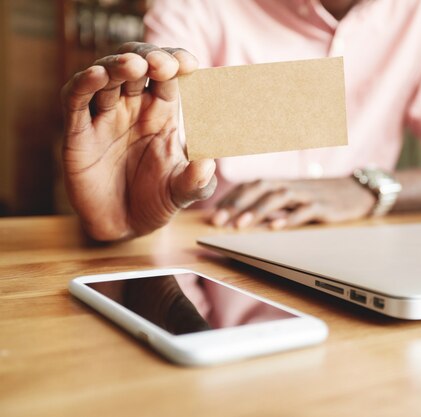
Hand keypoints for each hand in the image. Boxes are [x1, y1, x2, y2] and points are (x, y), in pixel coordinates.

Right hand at [61, 42, 216, 240]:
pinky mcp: (78, 133)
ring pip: (106, 76)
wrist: (124, 226)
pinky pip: (76, 100)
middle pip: (137, 66)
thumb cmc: (157, 200)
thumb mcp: (182, 193)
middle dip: (149, 58)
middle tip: (163, 64)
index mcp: (162, 112)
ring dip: (118, 66)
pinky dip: (84, 84)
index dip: (177, 63)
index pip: (169, 76)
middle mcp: (133, 108)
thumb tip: (208, 165)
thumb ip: (197, 182)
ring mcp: (104, 117)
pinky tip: (96, 75)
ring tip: (134, 65)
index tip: (190, 64)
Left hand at [208, 178, 375, 228]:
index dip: (230, 198)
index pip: (250, 186)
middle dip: (236, 204)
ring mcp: (306, 194)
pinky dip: (288, 218)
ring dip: (257, 211)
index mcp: (281, 183)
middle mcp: (290, 185)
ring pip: (277, 198)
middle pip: (259, 189)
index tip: (213, 213)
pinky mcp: (322, 205)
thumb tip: (245, 218)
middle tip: (218, 220)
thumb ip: (273, 205)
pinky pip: (303, 211)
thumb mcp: (294, 199)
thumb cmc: (320, 198)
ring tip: (240, 225)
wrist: (356, 193)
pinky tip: (275, 228)